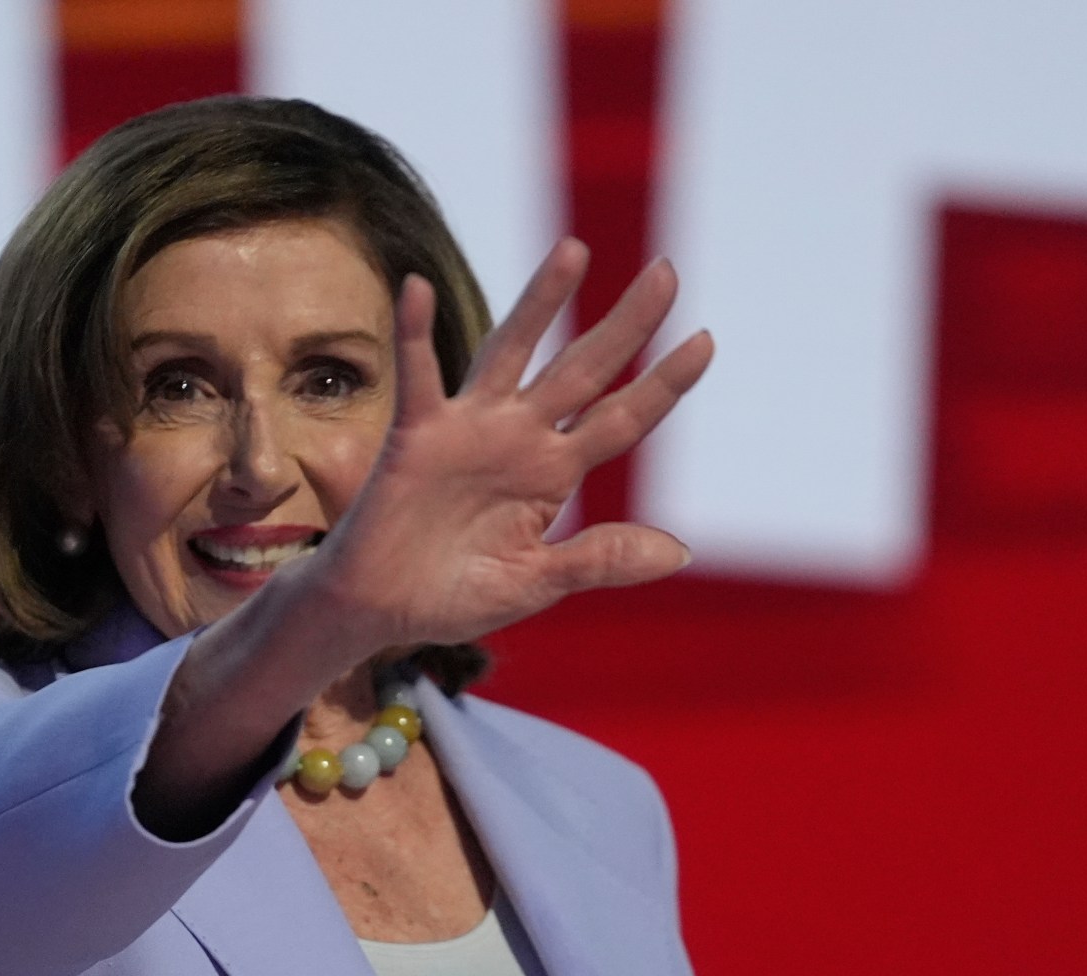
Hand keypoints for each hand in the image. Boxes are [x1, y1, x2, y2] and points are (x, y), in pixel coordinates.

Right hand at [310, 239, 713, 650]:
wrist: (380, 613)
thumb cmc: (455, 594)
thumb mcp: (536, 582)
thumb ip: (599, 560)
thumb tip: (680, 552)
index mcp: (554, 473)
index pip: (621, 420)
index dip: (662, 384)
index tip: (705, 341)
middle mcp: (519, 438)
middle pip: (583, 369)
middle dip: (627, 324)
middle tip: (668, 272)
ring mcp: (469, 430)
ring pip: (511, 351)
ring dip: (541, 303)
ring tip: (574, 252)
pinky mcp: (416, 435)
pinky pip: (418, 376)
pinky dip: (415, 333)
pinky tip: (417, 287)